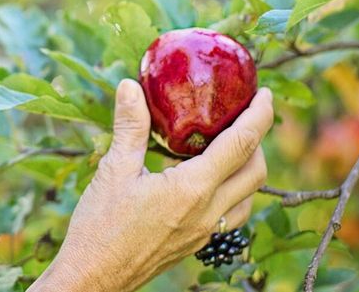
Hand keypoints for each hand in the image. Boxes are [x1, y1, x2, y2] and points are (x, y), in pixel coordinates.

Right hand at [28, 80, 272, 291]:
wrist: (94, 277)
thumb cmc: (100, 226)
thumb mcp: (113, 169)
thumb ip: (129, 126)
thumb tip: (131, 86)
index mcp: (192, 189)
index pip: (241, 145)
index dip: (260, 116)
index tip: (264, 94)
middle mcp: (208, 212)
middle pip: (256, 172)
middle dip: (259, 140)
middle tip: (246, 115)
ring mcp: (205, 231)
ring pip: (248, 197)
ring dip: (249, 168)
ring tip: (231, 144)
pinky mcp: (196, 242)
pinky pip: (232, 214)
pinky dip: (234, 190)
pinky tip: (209, 179)